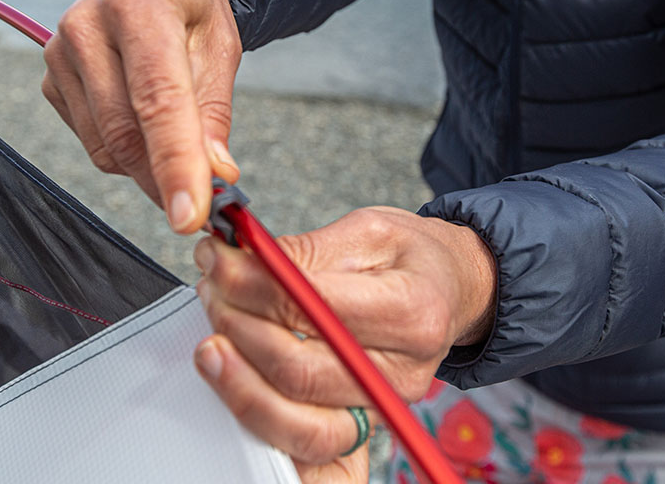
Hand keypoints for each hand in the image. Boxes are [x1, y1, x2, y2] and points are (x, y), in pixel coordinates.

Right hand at [42, 0, 240, 231]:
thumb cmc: (192, 5)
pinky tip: (147, 122)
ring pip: (106, 147)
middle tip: (206, 207)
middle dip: (167, 180)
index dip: (174, 162)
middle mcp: (86, 26)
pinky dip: (127, 152)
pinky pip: (93, 142)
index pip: (157, 99)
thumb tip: (217, 176)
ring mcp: (59, 53)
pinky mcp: (50, 79)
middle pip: (126, 133)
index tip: (190, 218)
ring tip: (183, 151)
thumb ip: (215, 110)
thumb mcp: (222, 45)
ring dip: (149, 169)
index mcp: (138, 5)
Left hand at [191, 207, 496, 482]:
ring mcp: (385, 405)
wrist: (454, 290)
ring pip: (295, 418)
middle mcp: (403, 369)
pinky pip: (303, 435)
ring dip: (238, 376)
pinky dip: (257, 404)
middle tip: (210, 288)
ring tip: (213, 334)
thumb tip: (244, 259)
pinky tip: (234, 370)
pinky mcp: (369, 425)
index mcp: (412, 308)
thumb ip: (307, 250)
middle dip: (236, 326)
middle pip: (297, 369)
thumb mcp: (369, 230)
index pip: (312, 305)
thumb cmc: (414, 257)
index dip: (251, 283)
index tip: (217, 260)